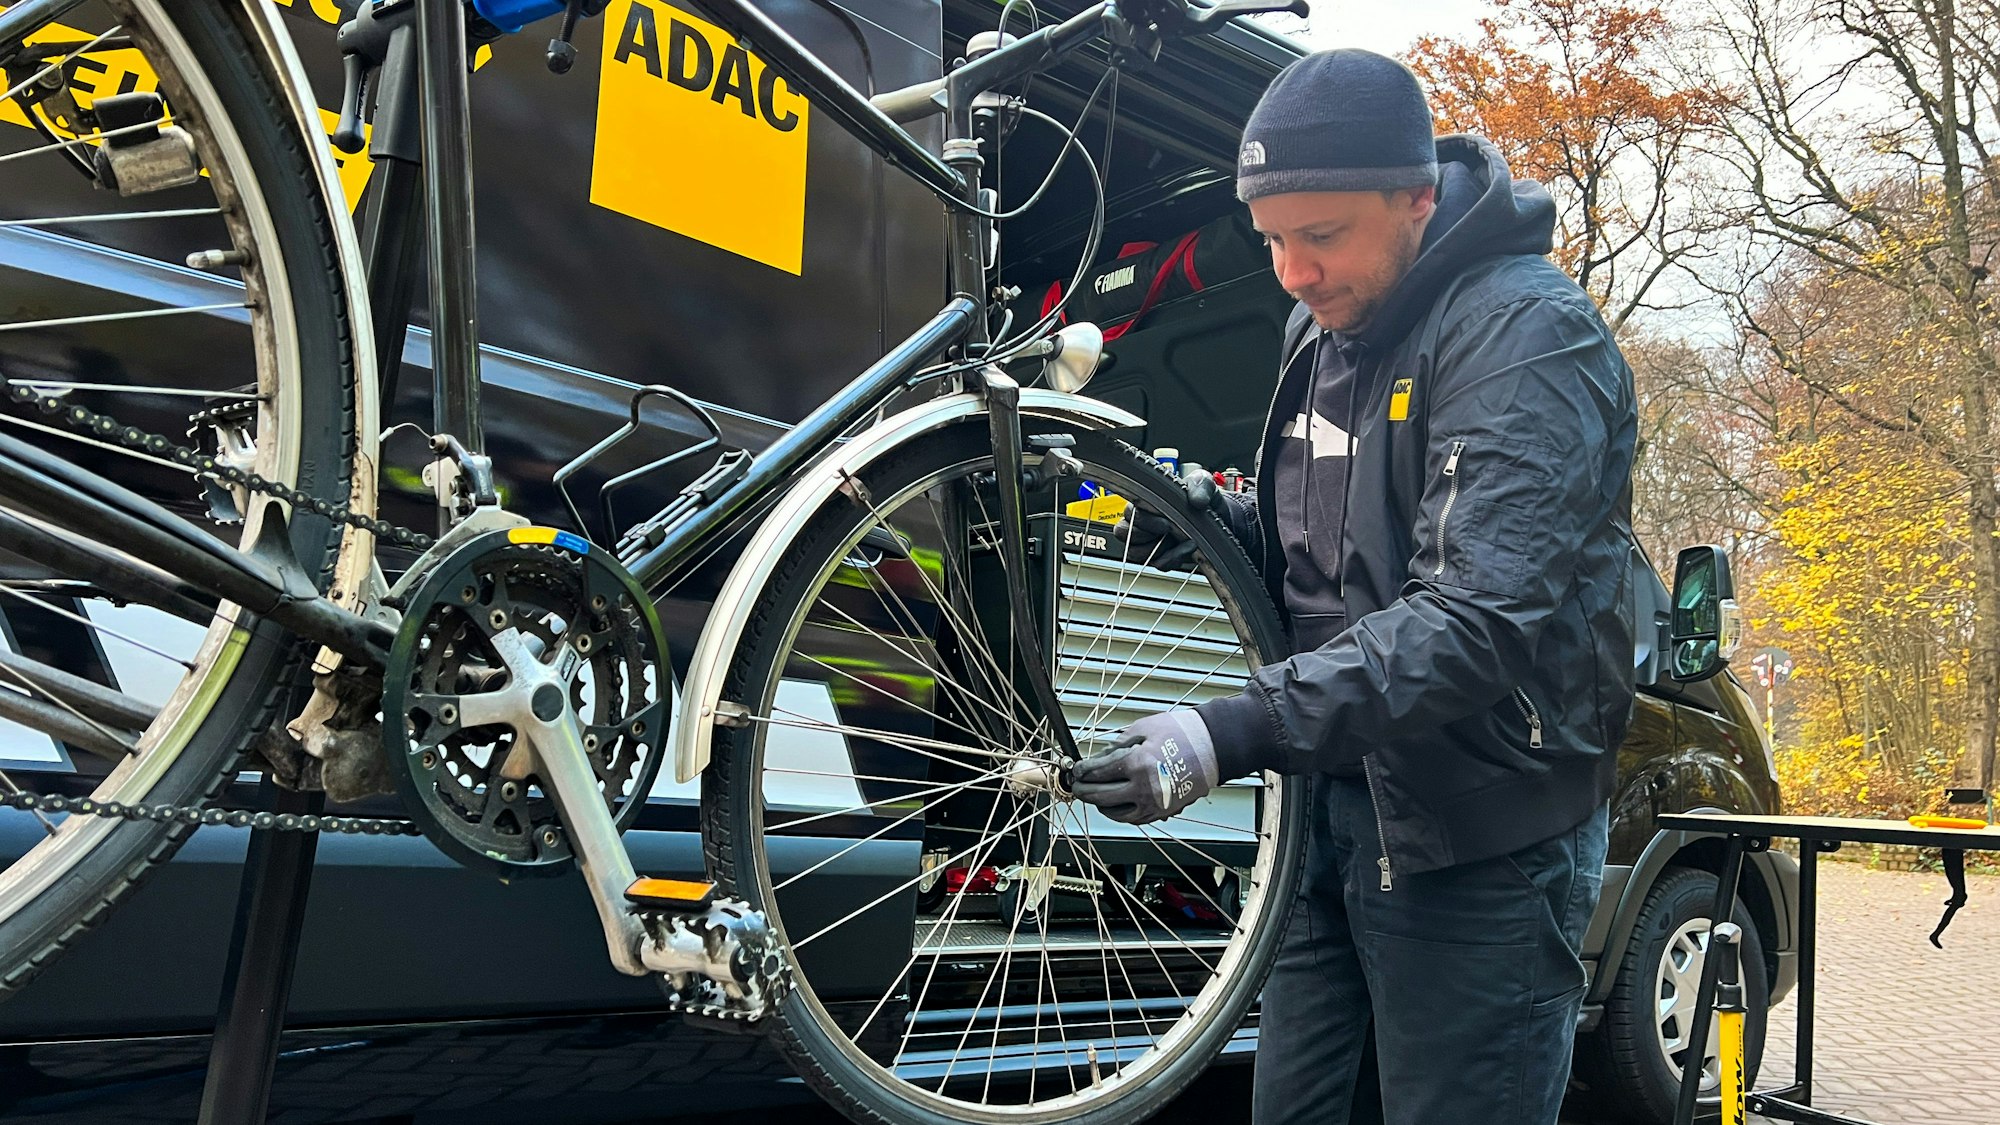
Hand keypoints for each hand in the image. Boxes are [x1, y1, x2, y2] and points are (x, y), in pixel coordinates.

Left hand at [1070, 710, 1218, 823]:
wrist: (1214, 747)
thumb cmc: (1183, 733)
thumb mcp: (1144, 729)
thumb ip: (1118, 745)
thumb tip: (1100, 758)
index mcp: (1137, 763)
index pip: (1098, 772)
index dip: (1083, 772)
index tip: (1077, 771)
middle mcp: (1144, 787)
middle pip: (1102, 796)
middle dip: (1084, 792)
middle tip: (1077, 787)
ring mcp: (1155, 803)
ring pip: (1116, 813)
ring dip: (1100, 806)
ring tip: (1094, 797)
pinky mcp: (1164, 811)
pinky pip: (1135, 819)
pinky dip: (1121, 814)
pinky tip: (1115, 806)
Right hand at [1114, 466, 1241, 570]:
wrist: (1222, 518)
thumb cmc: (1206, 498)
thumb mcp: (1205, 483)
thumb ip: (1201, 485)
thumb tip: (1196, 500)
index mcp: (1146, 502)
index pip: (1127, 513)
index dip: (1143, 519)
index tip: (1164, 520)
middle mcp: (1144, 522)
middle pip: (1124, 533)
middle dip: (1148, 533)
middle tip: (1168, 528)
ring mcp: (1152, 541)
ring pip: (1137, 553)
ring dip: (1160, 548)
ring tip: (1181, 538)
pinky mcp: (1163, 556)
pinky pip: (1158, 564)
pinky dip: (1174, 558)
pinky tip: (1188, 548)